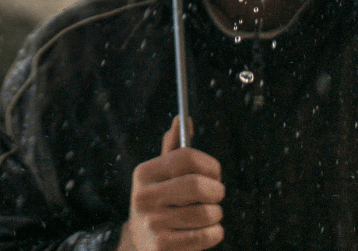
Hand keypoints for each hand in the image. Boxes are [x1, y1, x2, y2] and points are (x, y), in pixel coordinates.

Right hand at [117, 116, 224, 250]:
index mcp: (144, 173)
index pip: (186, 157)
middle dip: (216, 191)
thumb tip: (183, 119)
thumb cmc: (159, 203)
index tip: (215, 174)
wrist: (141, 244)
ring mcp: (152, 223)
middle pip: (197, 184)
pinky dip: (215, 233)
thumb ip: (174, 149)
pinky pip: (206, 235)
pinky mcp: (162, 247)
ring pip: (206, 212)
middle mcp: (144, 196)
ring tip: (208, 215)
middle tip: (216, 195)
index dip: (210, 165)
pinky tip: (207, 230)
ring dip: (216, 214)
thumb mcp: (161, 176)